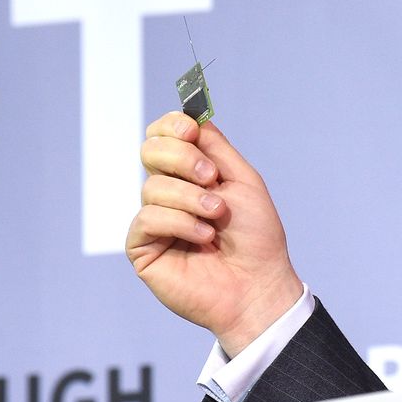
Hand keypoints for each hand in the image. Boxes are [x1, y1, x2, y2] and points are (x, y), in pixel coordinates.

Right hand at [126, 112, 301, 354]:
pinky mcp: (142, 248)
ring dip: (192, 199)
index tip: (191, 130)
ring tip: (217, 219)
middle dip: (181, 157)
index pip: (163, 136)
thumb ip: (215, 149)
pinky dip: (180, 223)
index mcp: (190, 175)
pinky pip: (147, 219)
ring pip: (153, 186)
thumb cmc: (256, 238)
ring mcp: (153, 220)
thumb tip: (193, 117)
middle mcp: (168, 194)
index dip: (171, 126)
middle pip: (149, 151)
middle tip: (211, 177)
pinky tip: (203, 238)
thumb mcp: (242, 181)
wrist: (259, 284)